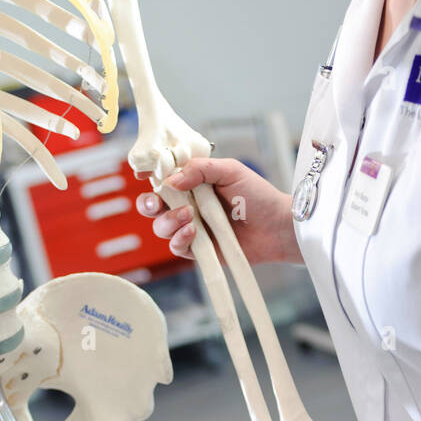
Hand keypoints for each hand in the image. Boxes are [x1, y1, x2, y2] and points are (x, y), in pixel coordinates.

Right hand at [135, 157, 301, 264]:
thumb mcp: (230, 171)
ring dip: (169, 221)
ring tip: (190, 216)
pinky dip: (180, 239)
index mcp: (192, 183)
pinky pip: (176, 247)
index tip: (144, 176)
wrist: (276, 227)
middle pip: (152, 205)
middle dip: (149, 204)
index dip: (149, 177)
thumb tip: (171, 180)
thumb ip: (200, 169)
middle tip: (157, 202)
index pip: (162, 179)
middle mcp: (187, 205)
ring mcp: (191, 228)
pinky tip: (193, 232)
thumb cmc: (258, 196)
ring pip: (161, 227)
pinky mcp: (198, 250)